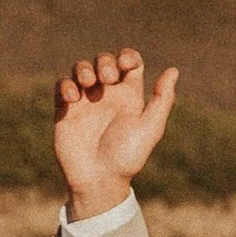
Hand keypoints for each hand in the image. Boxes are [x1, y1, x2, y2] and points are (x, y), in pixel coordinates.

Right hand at [53, 47, 179, 219]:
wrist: (98, 180)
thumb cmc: (128, 157)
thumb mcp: (150, 128)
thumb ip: (162, 99)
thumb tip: (173, 70)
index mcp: (129, 96)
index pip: (130, 63)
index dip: (127, 56)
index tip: (125, 64)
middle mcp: (107, 95)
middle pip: (104, 61)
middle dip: (104, 61)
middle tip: (108, 77)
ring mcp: (85, 101)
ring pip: (81, 69)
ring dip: (84, 68)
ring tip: (89, 83)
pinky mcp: (65, 110)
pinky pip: (62, 86)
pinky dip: (65, 85)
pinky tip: (73, 97)